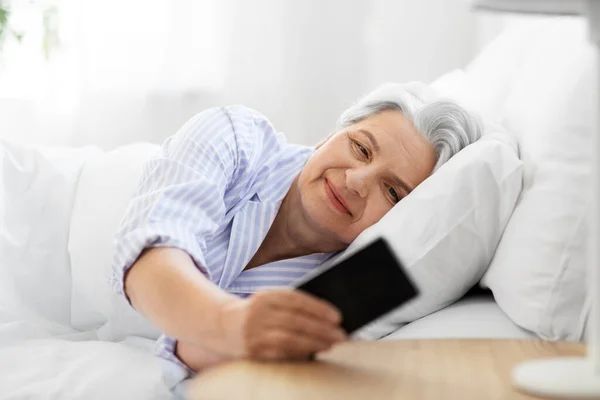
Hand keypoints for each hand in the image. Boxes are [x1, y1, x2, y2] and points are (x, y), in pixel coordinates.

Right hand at [219, 289, 346, 360]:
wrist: (223, 325)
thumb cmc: (257, 312)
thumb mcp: (270, 300)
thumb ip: (293, 305)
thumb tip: (327, 316)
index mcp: (264, 296)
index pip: (295, 300)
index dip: (318, 308)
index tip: (338, 317)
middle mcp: (257, 313)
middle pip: (295, 321)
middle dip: (321, 329)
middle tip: (341, 335)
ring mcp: (253, 334)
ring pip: (288, 339)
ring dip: (313, 343)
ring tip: (331, 344)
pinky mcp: (252, 352)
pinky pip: (280, 354)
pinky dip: (299, 353)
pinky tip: (313, 352)